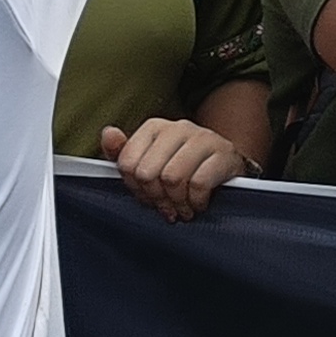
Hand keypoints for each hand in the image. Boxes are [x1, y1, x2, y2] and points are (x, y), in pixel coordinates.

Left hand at [101, 115, 252, 222]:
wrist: (227, 165)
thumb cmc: (183, 166)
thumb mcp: (150, 161)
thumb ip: (123, 152)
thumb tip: (108, 134)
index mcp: (154, 127)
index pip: (128, 163)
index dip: (135, 188)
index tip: (147, 196)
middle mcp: (178, 127)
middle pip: (148, 172)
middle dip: (156, 197)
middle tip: (165, 207)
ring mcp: (203, 138)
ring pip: (173, 178)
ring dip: (176, 202)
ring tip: (182, 208)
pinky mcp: (224, 154)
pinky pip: (199, 184)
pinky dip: (196, 201)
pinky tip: (197, 204)